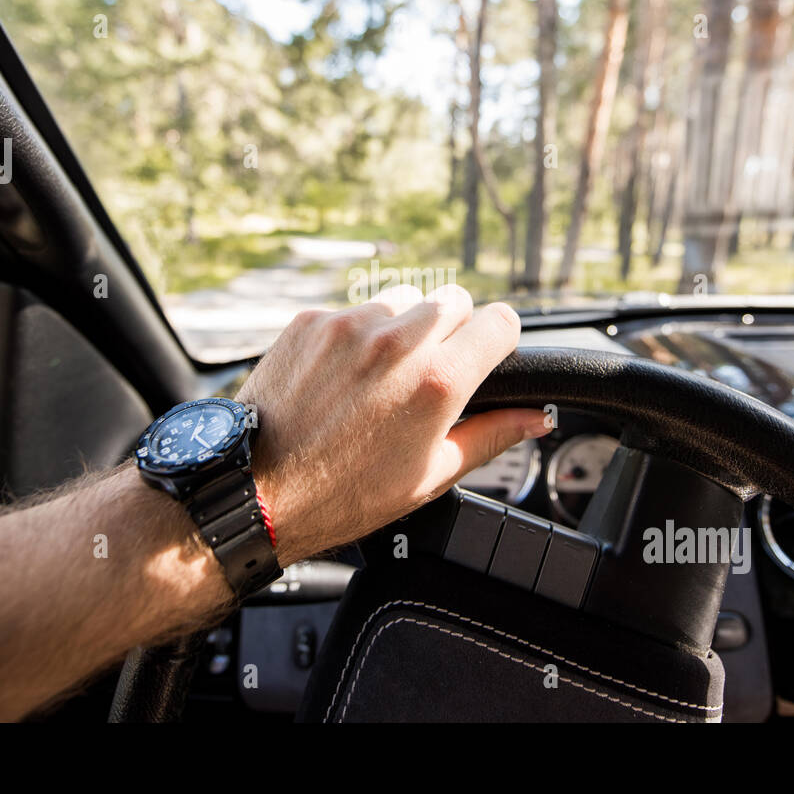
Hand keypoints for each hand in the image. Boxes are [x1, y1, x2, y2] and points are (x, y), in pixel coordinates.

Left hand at [235, 284, 549, 565]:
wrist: (258, 489)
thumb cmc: (344, 493)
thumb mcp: (431, 475)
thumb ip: (491, 436)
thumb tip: (534, 419)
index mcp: (438, 382)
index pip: (501, 321)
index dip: (499, 341)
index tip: (488, 356)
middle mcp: (398, 343)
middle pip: (455, 300)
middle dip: (453, 330)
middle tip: (431, 373)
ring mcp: (351, 326)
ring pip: (403, 299)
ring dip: (403, 327)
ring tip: (381, 377)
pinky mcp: (311, 322)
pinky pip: (353, 311)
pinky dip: (356, 334)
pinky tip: (341, 376)